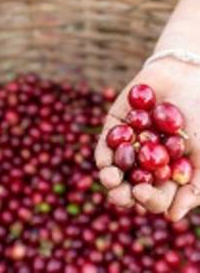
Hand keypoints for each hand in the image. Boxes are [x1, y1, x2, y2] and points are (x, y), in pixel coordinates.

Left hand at [95, 59, 199, 220]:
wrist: (186, 77)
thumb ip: (194, 186)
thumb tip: (172, 218)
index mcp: (165, 173)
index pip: (156, 196)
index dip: (149, 199)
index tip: (143, 195)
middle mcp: (144, 163)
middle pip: (130, 186)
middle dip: (124, 194)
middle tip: (119, 197)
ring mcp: (128, 146)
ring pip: (115, 170)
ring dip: (110, 179)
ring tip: (110, 181)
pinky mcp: (114, 129)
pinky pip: (105, 146)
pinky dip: (104, 155)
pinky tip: (104, 164)